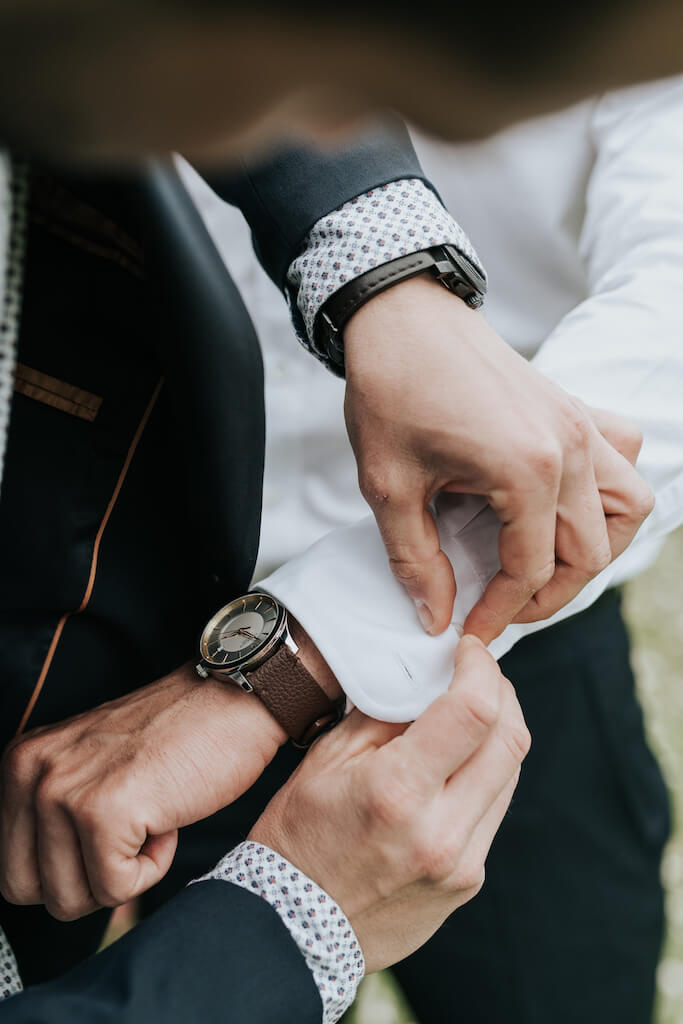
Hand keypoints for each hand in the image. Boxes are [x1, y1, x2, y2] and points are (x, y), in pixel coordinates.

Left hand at [0, 664, 286, 920]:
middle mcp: (31, 773)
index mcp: (21, 762)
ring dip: (121, 873)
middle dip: (86, 881)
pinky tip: (167, 820)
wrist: (233, 701)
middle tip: (129, 833)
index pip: (12, 867)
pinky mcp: (103, 812)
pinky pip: (116, 889)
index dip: (69, 865)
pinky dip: (152, 869)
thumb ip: (54, 810)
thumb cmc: (177, 735)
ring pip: (69, 899)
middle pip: (29, 890)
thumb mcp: (91, 764)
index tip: (110, 828)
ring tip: (150, 817)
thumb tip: (45, 886)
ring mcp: (63, 792)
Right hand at [250, 635, 529, 972]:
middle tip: (478, 673)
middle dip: (502, 692)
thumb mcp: (326, 760)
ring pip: (511, 774)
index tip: (469, 650)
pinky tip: (457, 764)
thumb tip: (427, 676)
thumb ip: (384, 713)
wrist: (295, 929)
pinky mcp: (469, 880)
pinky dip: (486, 773)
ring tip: (469, 714)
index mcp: (398, 791)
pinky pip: (495, 811)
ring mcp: (462, 863)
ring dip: (499, 732)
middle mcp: (441, 831)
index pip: (474, 712)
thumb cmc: (299, 838)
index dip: (481, 667)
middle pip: (510, 740)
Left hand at [344, 275, 653, 641]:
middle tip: (501, 607)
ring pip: (628, 507)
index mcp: (527, 470)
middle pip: (589, 552)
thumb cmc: (392, 388)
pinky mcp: (575, 408)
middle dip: (547, 595)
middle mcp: (572, 448)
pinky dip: (608, 490)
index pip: (531, 570)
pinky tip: (561, 501)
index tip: (468, 629)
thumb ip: (416, 560)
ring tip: (544, 562)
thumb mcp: (389, 485)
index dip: (500, 612)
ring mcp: (581, 424)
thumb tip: (436, 615)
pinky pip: (624, 456)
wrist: (401, 314)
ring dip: (594, 546)